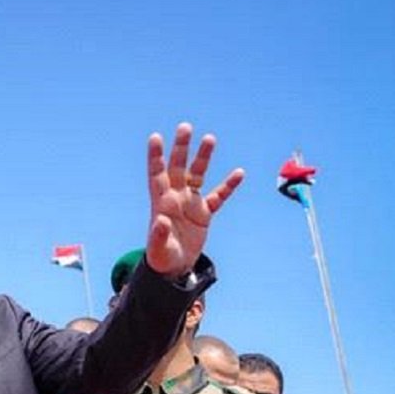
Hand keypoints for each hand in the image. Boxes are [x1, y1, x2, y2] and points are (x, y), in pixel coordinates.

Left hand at [144, 122, 245, 277]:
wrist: (175, 267)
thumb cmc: (161, 257)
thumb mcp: (158, 249)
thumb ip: (158, 234)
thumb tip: (160, 220)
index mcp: (160, 203)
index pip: (156, 174)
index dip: (155, 156)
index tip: (155, 137)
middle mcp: (175, 197)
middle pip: (177, 167)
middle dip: (181, 148)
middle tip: (185, 126)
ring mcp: (190, 203)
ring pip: (198, 175)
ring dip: (203, 157)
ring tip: (210, 138)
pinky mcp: (204, 213)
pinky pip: (218, 196)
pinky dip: (228, 186)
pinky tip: (239, 172)